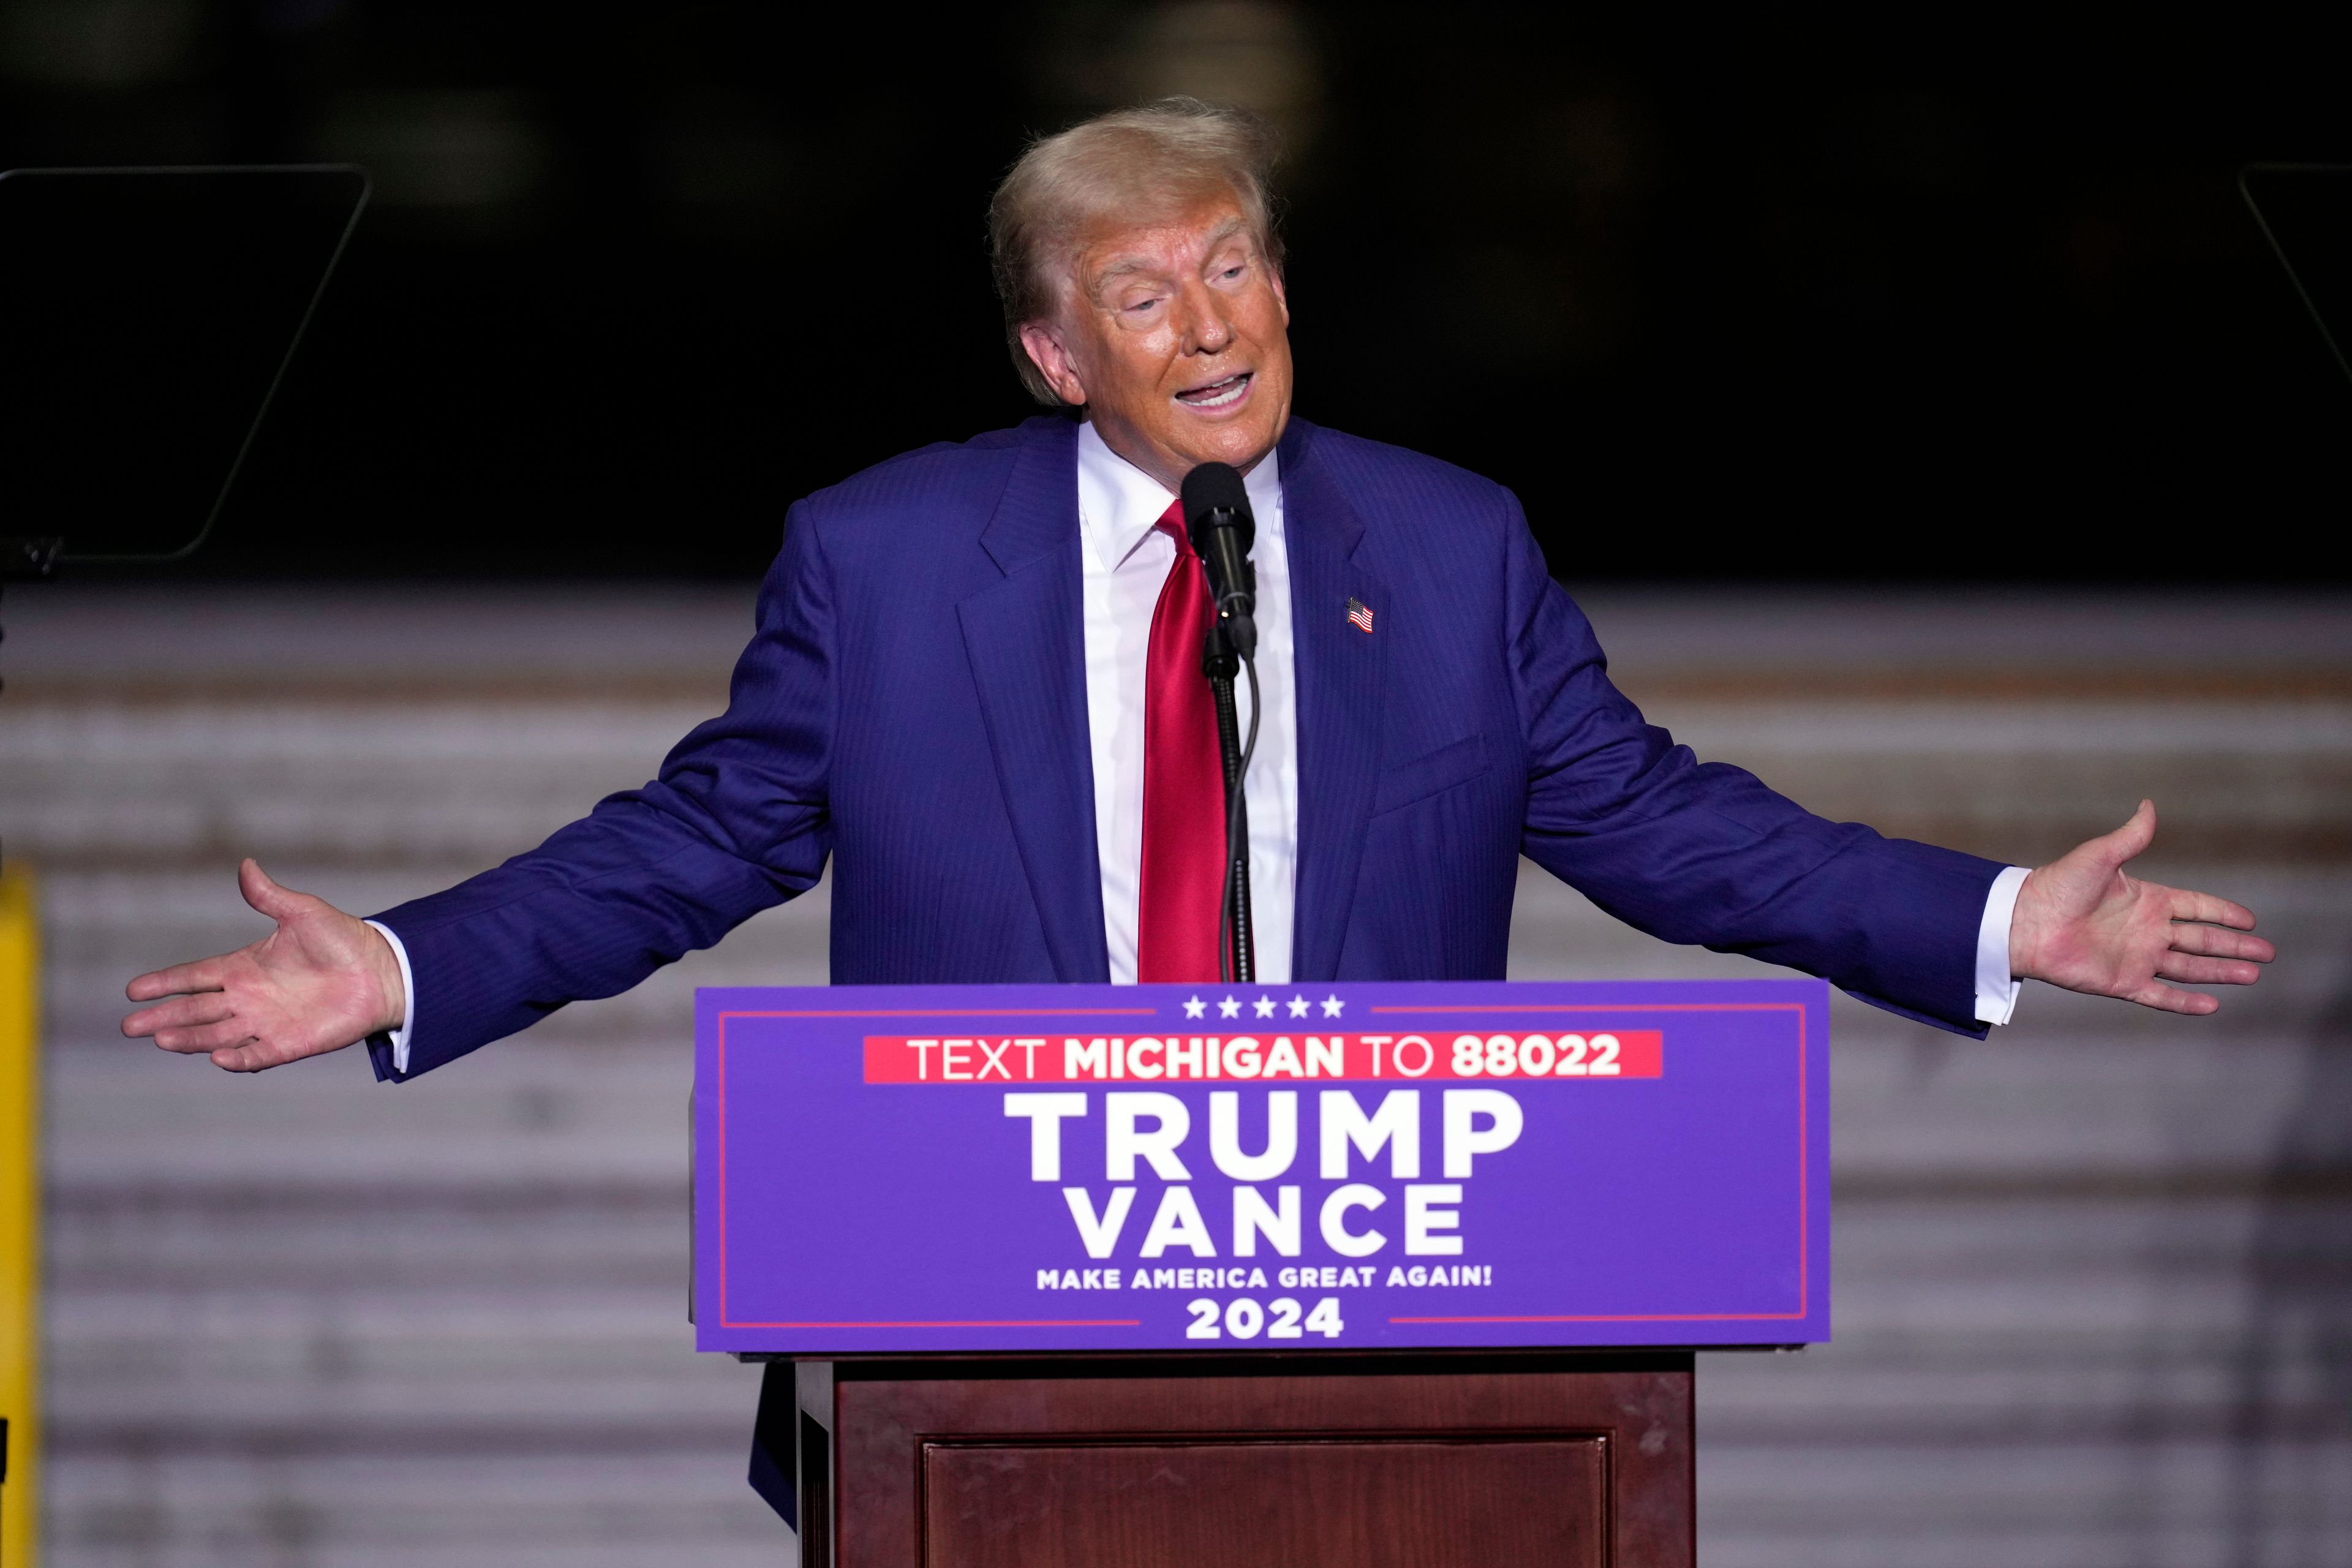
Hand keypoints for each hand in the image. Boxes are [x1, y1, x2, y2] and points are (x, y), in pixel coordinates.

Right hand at [122, 858, 404, 1071]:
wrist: (382, 970)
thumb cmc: (343, 939)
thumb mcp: (303, 912)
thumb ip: (270, 896)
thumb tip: (246, 865)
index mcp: (244, 967)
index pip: (194, 976)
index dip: (165, 983)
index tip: (134, 991)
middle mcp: (248, 998)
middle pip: (196, 1010)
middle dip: (163, 1018)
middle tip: (130, 1027)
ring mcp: (266, 1022)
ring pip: (217, 1034)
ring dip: (190, 1039)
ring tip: (162, 1040)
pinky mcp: (289, 1043)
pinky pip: (257, 1055)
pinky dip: (238, 1058)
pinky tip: (218, 1058)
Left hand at [2009, 800, 2272, 1014]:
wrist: (2025, 921)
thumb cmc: (2058, 885)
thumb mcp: (2100, 856)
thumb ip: (2131, 837)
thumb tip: (2149, 805)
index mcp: (2146, 900)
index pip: (2196, 908)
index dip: (2224, 913)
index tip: (2251, 921)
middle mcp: (2146, 930)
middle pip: (2201, 940)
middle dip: (2234, 947)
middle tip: (2267, 954)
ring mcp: (2136, 957)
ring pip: (2189, 968)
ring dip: (2220, 972)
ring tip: (2252, 976)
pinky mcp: (2121, 982)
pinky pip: (2160, 995)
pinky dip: (2185, 1002)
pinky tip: (2212, 1005)